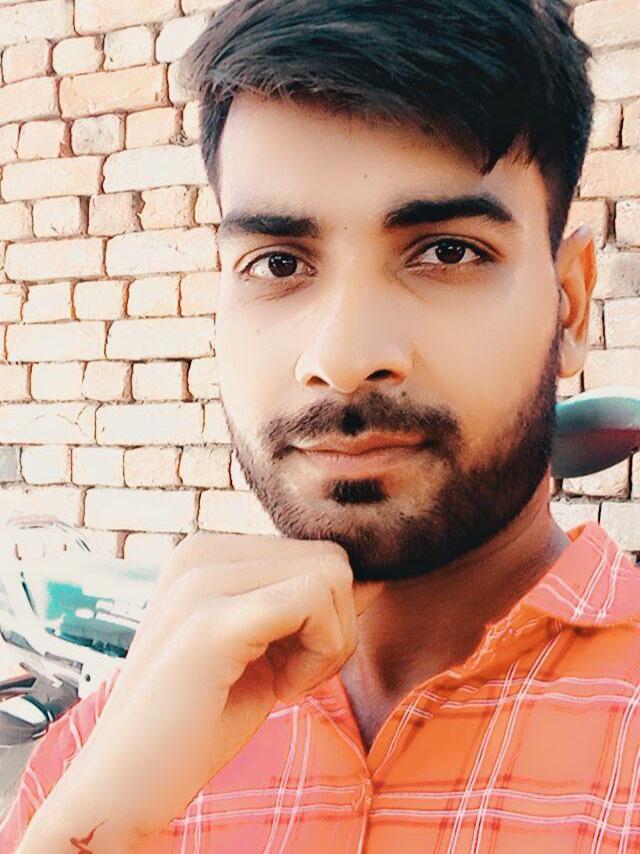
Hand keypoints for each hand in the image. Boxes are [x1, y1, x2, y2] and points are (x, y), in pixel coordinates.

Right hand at [34, 533, 382, 849]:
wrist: (124, 786)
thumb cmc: (200, 720)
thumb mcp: (268, 647)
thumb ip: (313, 604)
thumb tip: (378, 575)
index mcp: (208, 551)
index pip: (318, 551)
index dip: (326, 615)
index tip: (286, 659)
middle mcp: (201, 550)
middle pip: (332, 560)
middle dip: (332, 627)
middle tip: (287, 675)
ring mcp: (201, 579)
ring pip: (333, 576)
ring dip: (327, 644)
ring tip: (277, 681)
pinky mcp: (211, 619)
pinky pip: (316, 602)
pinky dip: (319, 656)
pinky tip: (279, 689)